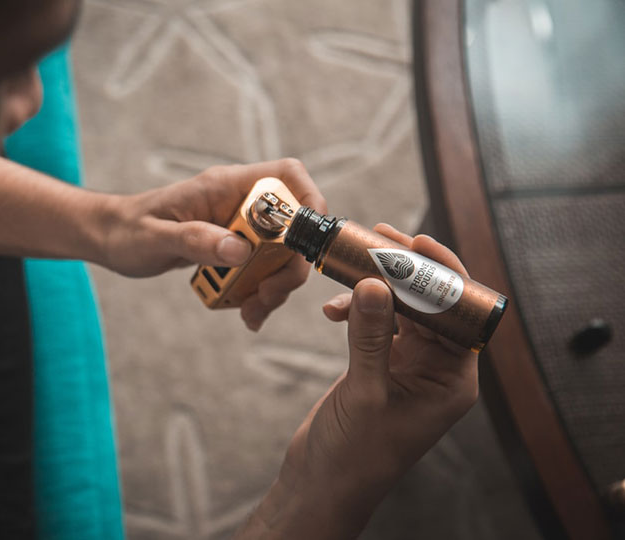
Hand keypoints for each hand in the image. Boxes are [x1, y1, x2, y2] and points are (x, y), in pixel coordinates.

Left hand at [98, 159, 325, 330]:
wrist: (111, 239)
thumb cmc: (127, 230)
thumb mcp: (155, 238)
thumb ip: (196, 240)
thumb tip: (241, 250)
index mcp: (226, 185)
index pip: (287, 176)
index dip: (310, 201)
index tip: (306, 243)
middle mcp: (240, 202)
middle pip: (294, 227)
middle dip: (289, 267)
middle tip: (267, 298)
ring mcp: (240, 226)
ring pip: (283, 254)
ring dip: (275, 287)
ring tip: (251, 314)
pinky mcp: (235, 248)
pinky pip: (264, 270)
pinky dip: (260, 294)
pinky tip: (244, 312)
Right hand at [237, 225, 477, 538]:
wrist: (324, 482)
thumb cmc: (355, 454)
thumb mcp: (366, 392)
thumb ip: (371, 336)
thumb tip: (372, 283)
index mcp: (453, 380)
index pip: (460, 314)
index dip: (442, 274)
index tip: (419, 242)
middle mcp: (437, 369)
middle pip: (431, 304)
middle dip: (405, 271)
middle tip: (380, 239)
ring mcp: (408, 366)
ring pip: (401, 309)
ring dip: (377, 287)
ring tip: (351, 264)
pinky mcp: (382, 365)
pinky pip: (377, 323)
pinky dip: (357, 310)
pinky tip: (333, 309)